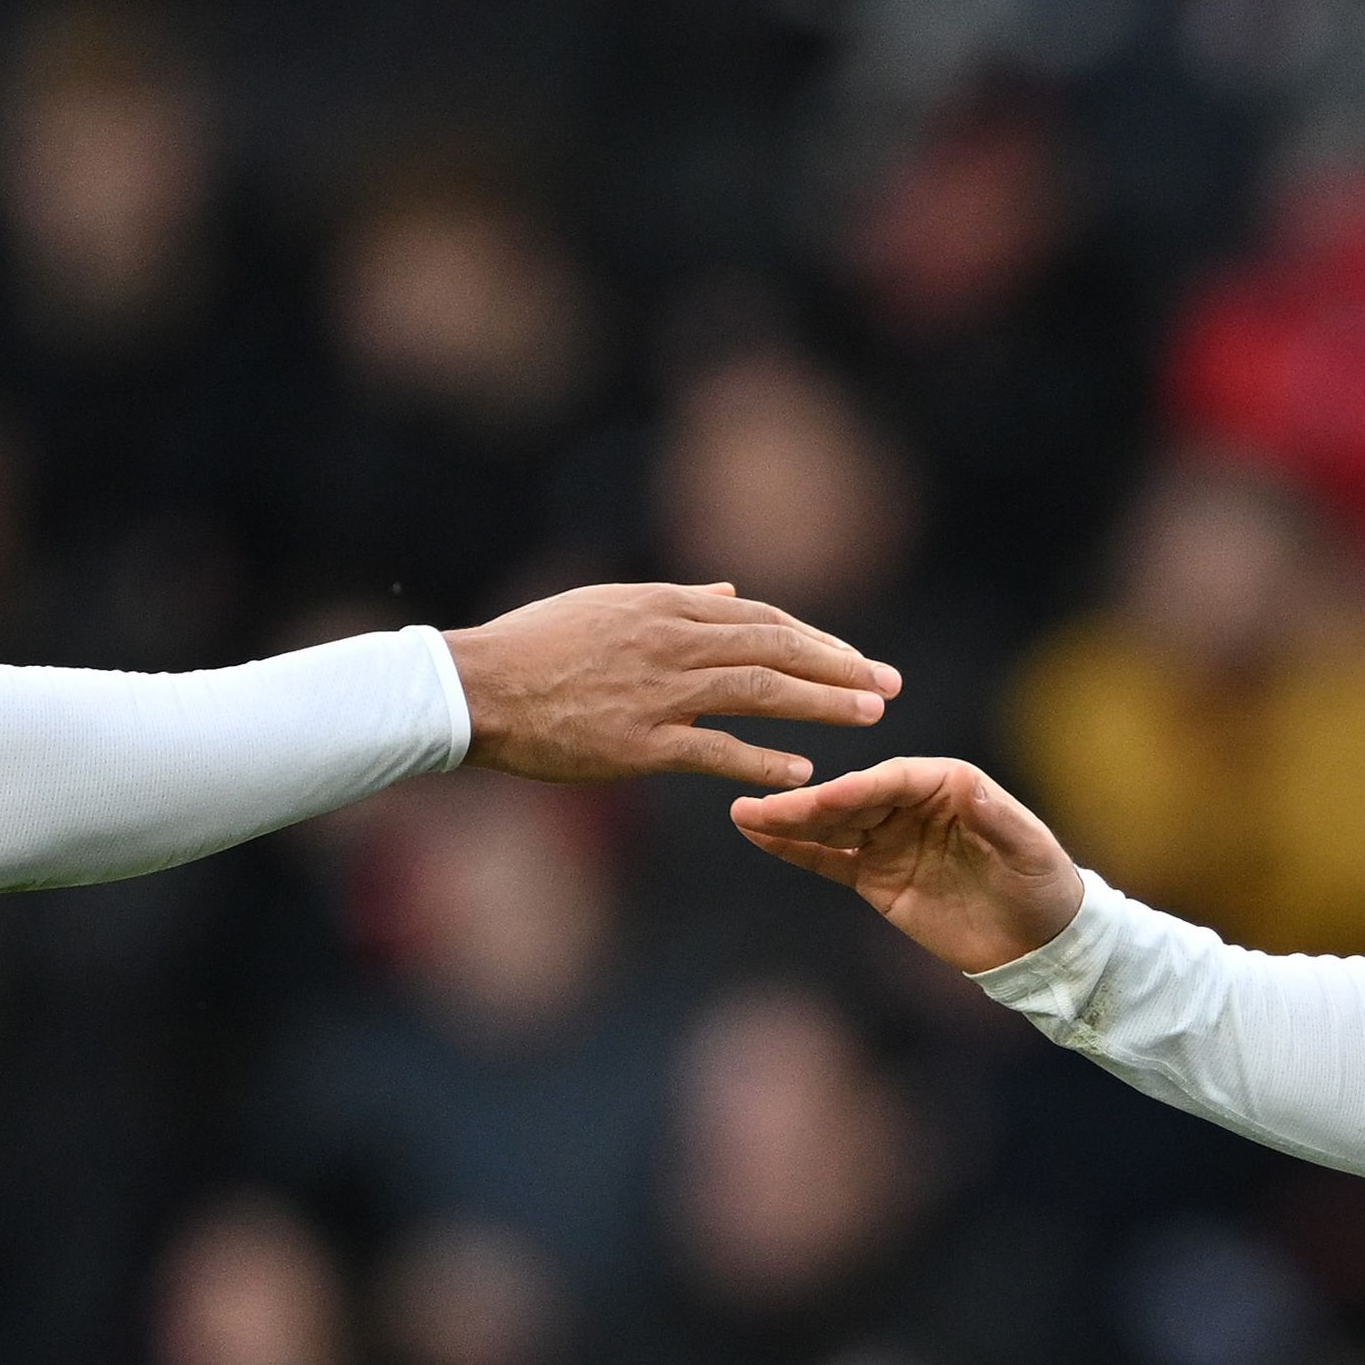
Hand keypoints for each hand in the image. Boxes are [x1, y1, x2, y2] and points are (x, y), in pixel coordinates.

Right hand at [447, 583, 895, 787]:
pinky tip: (804, 772)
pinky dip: (764, 760)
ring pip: (760, 691)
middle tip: (889, 685)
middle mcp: (671, 641)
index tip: (855, 658)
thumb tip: (728, 592)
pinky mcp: (639, 743)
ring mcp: (658, 692)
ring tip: (870, 717)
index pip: (761, 618)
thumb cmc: (533, 646)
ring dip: (821, 704)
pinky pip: (716, 751)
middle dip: (840, 666)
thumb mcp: (608, 605)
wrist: (475, 687)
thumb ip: (676, 601)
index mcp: (665, 606)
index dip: (815, 639)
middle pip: (776, 649)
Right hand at [727, 755, 1084, 972]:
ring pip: (832, 827)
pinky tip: (760, 837)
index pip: (894, 780)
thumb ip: (996, 818)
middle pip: (853, 800)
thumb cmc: (1043, 884)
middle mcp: (911, 805)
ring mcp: (889, 840)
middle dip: (807, 805)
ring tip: (743, 815)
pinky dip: (796, 850)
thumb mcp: (1030, 849)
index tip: (824, 795)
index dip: (858, 788)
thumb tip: (966, 786)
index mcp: (948, 784)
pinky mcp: (876, 877)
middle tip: (759, 804)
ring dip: (789, 822)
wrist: (1038, 940)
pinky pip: (830, 860)